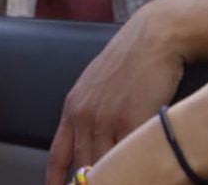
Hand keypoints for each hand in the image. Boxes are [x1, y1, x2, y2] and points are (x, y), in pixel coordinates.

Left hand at [44, 9, 184, 184]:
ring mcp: (108, 119)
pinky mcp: (133, 120)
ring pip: (107, 165)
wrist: (153, 37)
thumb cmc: (129, 59)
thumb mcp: (95, 84)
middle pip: (83, 166)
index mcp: (73, 107)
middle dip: (92, 182)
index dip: (55, 179)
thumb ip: (88, 112)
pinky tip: (140, 174)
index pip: (58, 154)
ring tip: (123, 180)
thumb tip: (88, 138)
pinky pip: (130, 157)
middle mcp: (85, 115)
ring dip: (116, 177)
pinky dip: (135, 169)